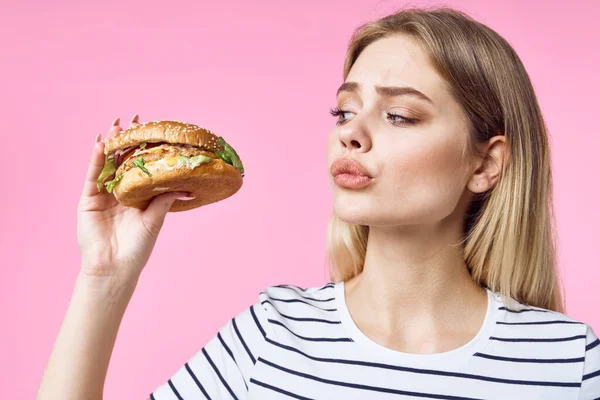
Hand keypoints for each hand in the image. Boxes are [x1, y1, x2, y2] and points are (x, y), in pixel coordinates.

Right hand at [76, 115, 191, 283]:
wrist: (115, 266)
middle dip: (128, 140)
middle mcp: (120, 192)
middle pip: (123, 160)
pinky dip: (96, 160)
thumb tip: (189, 186)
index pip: (141, 165)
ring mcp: (103, 195)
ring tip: (117, 126)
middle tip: (133, 120)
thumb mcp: (155, 219)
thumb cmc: (138, 247)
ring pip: (107, 164)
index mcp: (138, 195)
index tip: (151, 130)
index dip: (145, 149)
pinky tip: (101, 144)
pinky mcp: (88, 200)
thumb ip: (166, 200)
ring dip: (111, 144)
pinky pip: (92, 176)